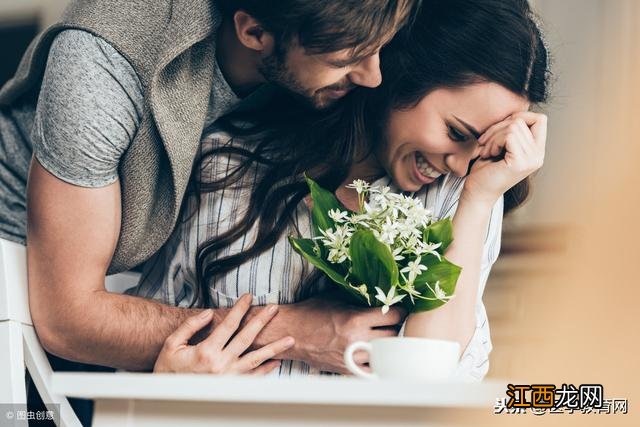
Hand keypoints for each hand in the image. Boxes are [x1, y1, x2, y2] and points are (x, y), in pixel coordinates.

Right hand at [154, 294, 294, 373]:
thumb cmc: (167, 369)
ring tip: (290, 339)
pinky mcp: (231, 387)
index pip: (229, 325)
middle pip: (247, 338)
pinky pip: (253, 378)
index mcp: (206, 351)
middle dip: (262, 321)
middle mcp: (220, 364)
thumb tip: (210, 313)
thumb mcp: (171, 344)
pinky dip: (266, 370)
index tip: (249, 297)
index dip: (240, 309)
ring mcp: (228, 377)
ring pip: (256, 359)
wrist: (166, 395)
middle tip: (274, 308)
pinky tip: (277, 361)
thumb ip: (190, 326)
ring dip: (274, 348)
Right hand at [253, 291, 406, 373]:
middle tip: (391, 321)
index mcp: (356, 320)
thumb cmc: (312, 312)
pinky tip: (375, 353)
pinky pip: (372, 369)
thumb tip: (380, 293)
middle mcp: (357, 341)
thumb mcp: (337, 298)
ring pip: (385, 353)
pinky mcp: (348, 369)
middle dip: (394, 327)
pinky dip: (376, 361)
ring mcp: (353, 358)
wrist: (291, 332)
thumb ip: (360, 298)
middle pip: (393, 335)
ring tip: (382, 335)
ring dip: (386, 344)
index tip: (398, 308)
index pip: (394, 316)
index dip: (399, 310)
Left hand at [463, 112, 546, 204]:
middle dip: (498, 127)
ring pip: (514, 126)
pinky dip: (494, 141)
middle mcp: (538, 156)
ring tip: (488, 151)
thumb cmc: (485, 170)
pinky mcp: (521, 163)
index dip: (519, 117)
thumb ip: (512, 131)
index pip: (540, 119)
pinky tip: (489, 154)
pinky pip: (509, 135)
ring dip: (493, 136)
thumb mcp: (501, 145)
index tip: (500, 130)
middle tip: (486, 144)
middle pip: (522, 120)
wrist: (477, 193)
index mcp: (536, 151)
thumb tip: (515, 112)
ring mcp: (531, 160)